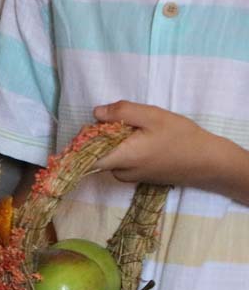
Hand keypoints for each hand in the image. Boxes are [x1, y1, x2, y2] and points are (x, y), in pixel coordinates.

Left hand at [92, 101, 219, 186]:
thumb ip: (122, 112)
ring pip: (109, 156)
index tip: (96, 125)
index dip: (84, 139)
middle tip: (123, 121)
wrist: (206, 162)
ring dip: (115, 141)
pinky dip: (125, 148)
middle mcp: (120, 172)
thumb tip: (96, 113)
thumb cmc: (180, 137)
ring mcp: (129, 177)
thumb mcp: (153, 116)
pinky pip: (121, 161)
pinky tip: (144, 140)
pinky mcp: (137, 177)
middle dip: (102, 135)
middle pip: (97, 153)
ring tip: (138, 130)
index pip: (85, 155)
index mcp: (120, 158)